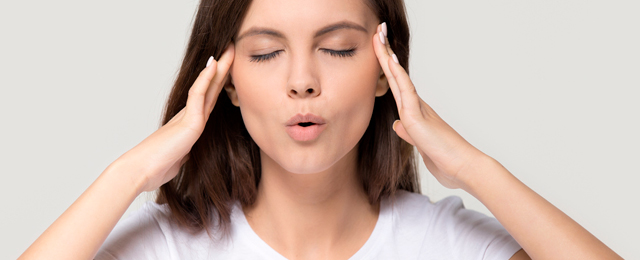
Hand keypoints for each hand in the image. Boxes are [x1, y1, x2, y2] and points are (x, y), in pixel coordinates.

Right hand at [114, 43, 234, 192]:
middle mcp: (189, 115)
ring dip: (219, 68)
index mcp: (189, 124)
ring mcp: (189, 116)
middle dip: (222, 70)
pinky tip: (214, 65)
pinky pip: (199, 95)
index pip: (208, 100)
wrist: (141, 169)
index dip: (218, 84)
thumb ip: (185, 150)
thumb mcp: (178, 158)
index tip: (227, 69)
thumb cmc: (156, 165)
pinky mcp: (189, 122)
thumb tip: (186, 152)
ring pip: (207, 87)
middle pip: (210, 88)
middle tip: (231, 50)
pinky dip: (206, 79)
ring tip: (228, 50)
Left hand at [372, 23, 486, 189]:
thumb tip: (397, 124)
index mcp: (415, 111)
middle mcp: (416, 105)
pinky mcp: (416, 118)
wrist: (463, 168)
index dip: (386, 66)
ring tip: (379, 35)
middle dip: (384, 53)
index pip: (396, 84)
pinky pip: (405, 91)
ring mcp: (416, 109)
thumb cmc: (446, 158)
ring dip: (387, 56)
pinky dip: (397, 75)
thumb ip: (408, 133)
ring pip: (397, 77)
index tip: (380, 48)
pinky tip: (389, 60)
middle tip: (378, 31)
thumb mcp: (420, 144)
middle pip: (395, 75)